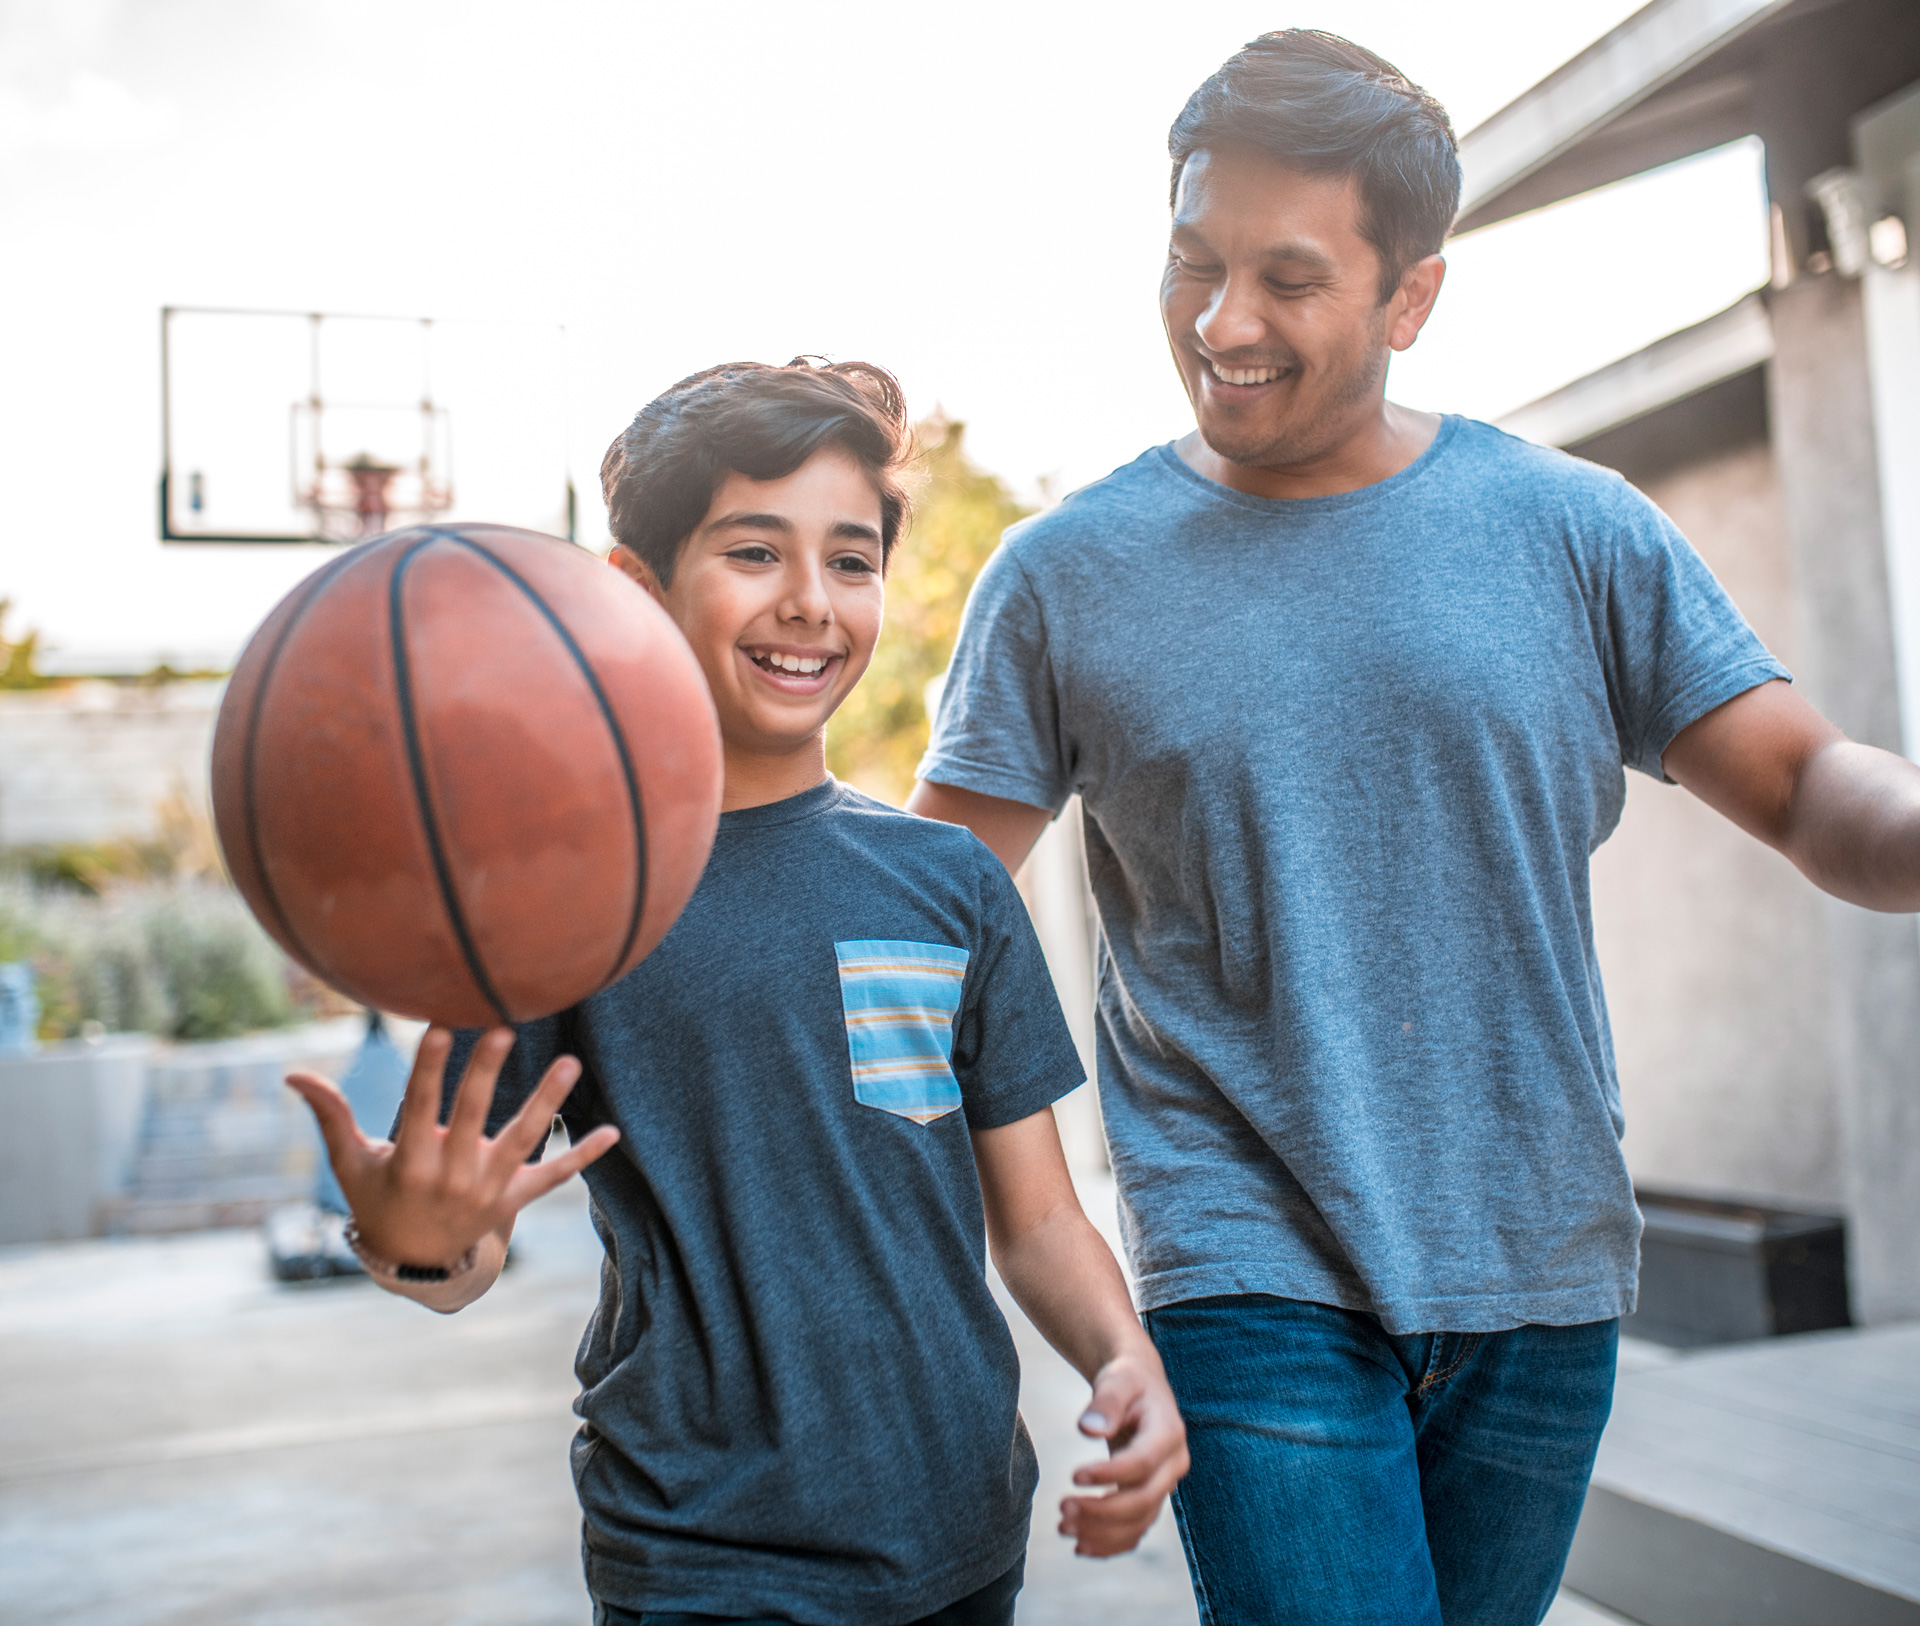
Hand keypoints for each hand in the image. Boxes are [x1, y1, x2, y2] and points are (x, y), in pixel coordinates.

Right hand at [285, 1025, 618, 1269]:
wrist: (415, 1263)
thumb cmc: (379, 1200)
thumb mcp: (350, 1163)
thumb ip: (329, 1114)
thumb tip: (292, 1072)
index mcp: (410, 1163)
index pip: (420, 1108)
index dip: (429, 1069)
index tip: (439, 1028)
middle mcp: (452, 1175)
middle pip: (472, 1117)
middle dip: (486, 1075)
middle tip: (504, 1031)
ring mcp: (489, 1189)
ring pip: (523, 1140)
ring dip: (547, 1102)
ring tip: (570, 1063)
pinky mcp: (515, 1199)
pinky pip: (554, 1177)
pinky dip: (583, 1156)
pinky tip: (612, 1132)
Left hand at [1059, 1349, 1189, 1556]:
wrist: (1140, 1387)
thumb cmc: (1127, 1380)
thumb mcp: (1117, 1380)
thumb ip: (1105, 1402)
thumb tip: (1088, 1429)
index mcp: (1169, 1432)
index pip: (1142, 1463)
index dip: (1109, 1474)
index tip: (1073, 1475)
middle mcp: (1173, 1464)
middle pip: (1143, 1501)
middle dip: (1102, 1512)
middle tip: (1062, 1508)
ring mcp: (1164, 1485)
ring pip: (1139, 1523)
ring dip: (1101, 1533)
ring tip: (1063, 1527)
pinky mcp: (1151, 1498)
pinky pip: (1136, 1530)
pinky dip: (1110, 1544)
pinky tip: (1081, 1546)